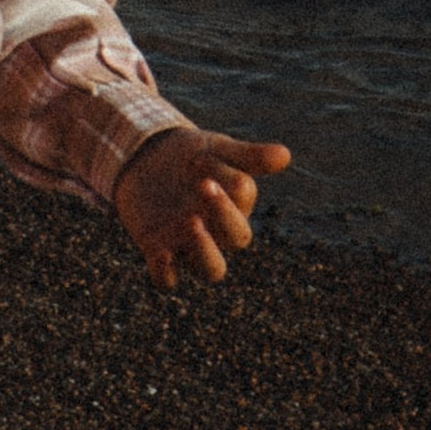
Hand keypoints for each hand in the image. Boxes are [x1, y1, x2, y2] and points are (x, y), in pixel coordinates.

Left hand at [115, 128, 290, 291]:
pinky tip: (161, 253)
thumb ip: (249, 156)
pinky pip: (166, 279)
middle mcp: (218, 231)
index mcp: (236, 205)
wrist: (145, 159)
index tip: (202, 157)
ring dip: (206, 250)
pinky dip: (165, 273)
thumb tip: (285, 155)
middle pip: (236, 238)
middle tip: (204, 185)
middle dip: (224, 214)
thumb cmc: (192, 158)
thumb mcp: (216, 150)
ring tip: (192, 222)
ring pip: (212, 268)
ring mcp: (188, 245)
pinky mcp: (157, 251)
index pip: (244, 201)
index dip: (229, 182)